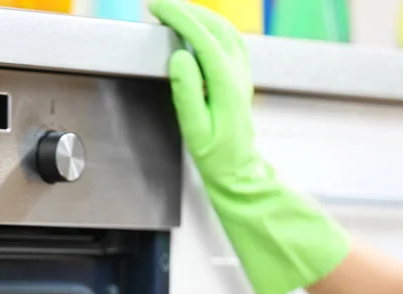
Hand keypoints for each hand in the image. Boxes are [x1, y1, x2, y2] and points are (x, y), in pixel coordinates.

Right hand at [149, 0, 258, 184]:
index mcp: (226, 84)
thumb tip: (178, 58)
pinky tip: (198, 26)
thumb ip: (186, 92)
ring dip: (199, 15)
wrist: (238, 168)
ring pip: (225, 29)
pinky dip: (211, 25)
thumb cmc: (214, 154)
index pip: (202, 39)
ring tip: (175, 12)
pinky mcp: (241, 75)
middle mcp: (238, 73)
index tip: (158, 8)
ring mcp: (243, 72)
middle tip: (159, 6)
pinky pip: (229, 39)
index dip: (180, 18)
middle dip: (186, 11)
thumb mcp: (194, 129)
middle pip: (215, 27)